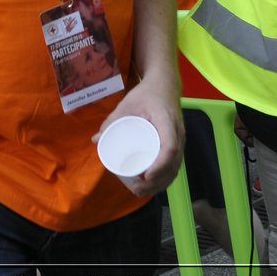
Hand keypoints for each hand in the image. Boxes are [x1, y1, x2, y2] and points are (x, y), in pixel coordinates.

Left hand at [96, 76, 183, 198]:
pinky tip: (153, 185)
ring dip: (161, 182)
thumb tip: (95, 140)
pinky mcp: (178, 143)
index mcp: (167, 121)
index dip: (160, 165)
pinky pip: (175, 164)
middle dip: (157, 181)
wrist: (165, 85)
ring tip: (142, 190)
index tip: (146, 176)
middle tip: (137, 188)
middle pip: (173, 163)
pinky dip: (166, 177)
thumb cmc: (146, 93)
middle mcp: (178, 133)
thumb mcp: (127, 104)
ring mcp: (180, 139)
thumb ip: (112, 121)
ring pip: (176, 167)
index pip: (169, 147)